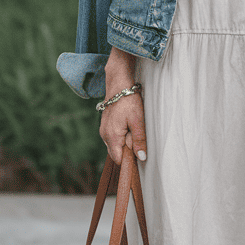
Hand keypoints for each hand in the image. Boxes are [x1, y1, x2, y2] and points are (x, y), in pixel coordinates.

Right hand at [100, 48, 147, 165]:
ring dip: (125, 141)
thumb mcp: (138, 121)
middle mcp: (104, 136)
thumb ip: (139, 141)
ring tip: (133, 127)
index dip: (129, 160)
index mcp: (111, 137)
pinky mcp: (105, 125)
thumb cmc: (129, 101)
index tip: (139, 152)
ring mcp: (103, 130)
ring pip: (116, 145)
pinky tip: (128, 124)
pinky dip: (122, 135)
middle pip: (117, 153)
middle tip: (136, 135)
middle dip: (128, 150)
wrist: (119, 84)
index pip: (119, 159)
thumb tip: (141, 157)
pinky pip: (114, 137)